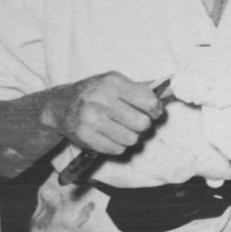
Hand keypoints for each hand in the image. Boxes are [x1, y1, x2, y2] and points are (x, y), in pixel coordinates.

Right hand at [41, 72, 164, 154]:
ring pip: (131, 139)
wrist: (60, 105)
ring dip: (130, 137)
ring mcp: (91, 118)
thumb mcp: (115, 82)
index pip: (149, 101)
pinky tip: (110, 136)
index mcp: (113, 82)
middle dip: (142, 126)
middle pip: (142, 124)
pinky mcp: (85, 136)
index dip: (155, 111)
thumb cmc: (94, 93)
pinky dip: (117, 146)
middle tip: (135, 123)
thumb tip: (170, 91)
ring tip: (121, 130)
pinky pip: (116, 149)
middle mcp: (101, 99)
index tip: (152, 113)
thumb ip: (142, 88)